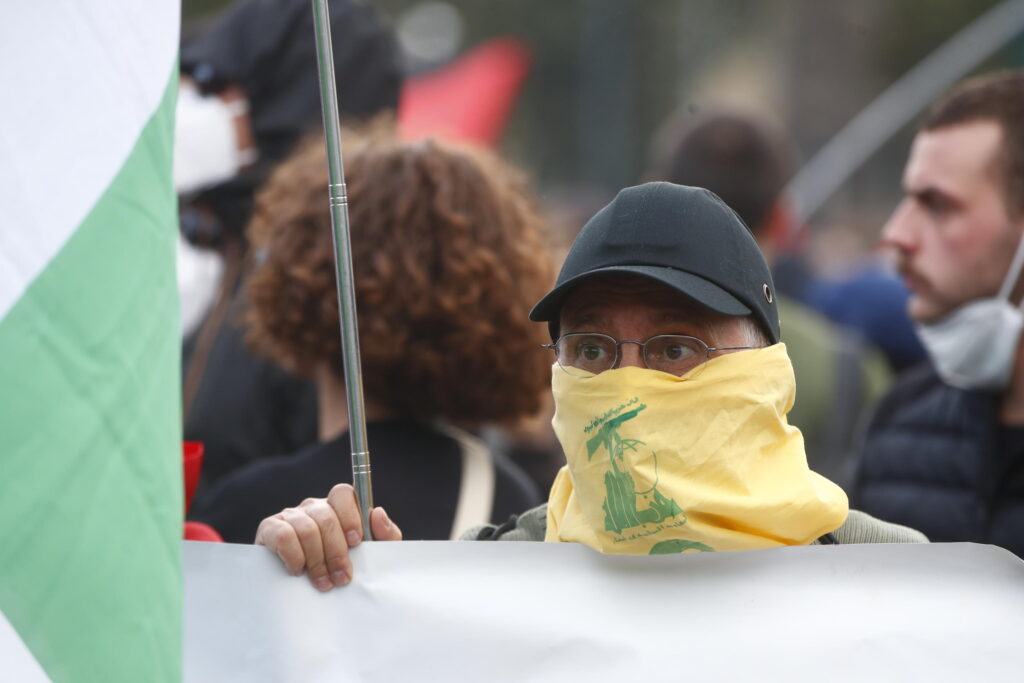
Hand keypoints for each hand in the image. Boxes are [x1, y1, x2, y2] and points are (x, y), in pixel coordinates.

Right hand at [255, 483, 401, 590]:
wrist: (304, 599)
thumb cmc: (341, 570)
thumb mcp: (369, 556)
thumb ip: (384, 536)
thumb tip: (378, 513)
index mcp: (337, 508)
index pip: (344, 494)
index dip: (351, 516)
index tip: (356, 542)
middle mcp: (313, 507)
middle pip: (326, 517)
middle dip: (336, 552)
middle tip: (342, 578)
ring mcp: (290, 516)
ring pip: (306, 528)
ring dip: (317, 560)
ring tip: (323, 583)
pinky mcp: (269, 529)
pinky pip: (282, 535)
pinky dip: (293, 556)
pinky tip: (298, 571)